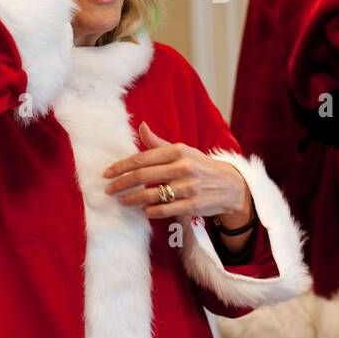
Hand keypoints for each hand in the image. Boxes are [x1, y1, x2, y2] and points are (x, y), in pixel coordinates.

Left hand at [103, 122, 251, 221]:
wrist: (230, 186)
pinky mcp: (192, 205)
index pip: (143, 158)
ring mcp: (188, 188)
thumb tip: (140, 126)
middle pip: (143, 176)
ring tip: (122, 200)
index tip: (108, 173)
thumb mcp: (183, 150)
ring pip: (151, 195)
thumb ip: (159, 143)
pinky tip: (144, 210)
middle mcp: (183, 167)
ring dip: (132, 199)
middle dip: (121, 183)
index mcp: (178, 151)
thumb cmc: (201, 166)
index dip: (122, 166)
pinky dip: (150, 211)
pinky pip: (164, 210)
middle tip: (109, 189)